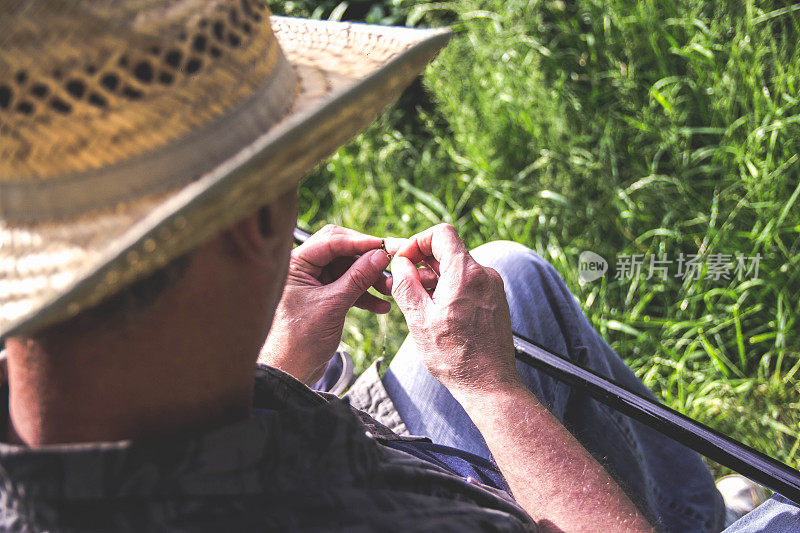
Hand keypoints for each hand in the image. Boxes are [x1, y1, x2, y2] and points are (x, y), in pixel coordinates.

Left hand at [259, 225, 390, 384]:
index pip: (331, 241)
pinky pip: (347, 287)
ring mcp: (313, 283)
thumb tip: (380, 255)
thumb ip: (357, 278)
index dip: (360, 242)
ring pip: (347, 270)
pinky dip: (363, 295)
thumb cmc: (300, 340)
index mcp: (295, 264)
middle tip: (389, 265)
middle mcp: (302, 268)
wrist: (289, 372)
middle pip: (341, 251)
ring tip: (388, 291)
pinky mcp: (322, 297)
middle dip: (366, 260)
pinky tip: (380, 306)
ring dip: (368, 279)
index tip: (384, 246)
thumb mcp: (333, 305)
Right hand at [388, 224, 521, 395]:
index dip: (417, 241)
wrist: (489, 385)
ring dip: (433, 278)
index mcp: (466, 273)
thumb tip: (399, 264)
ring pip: (456, 269)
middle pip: (448, 251)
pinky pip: (467, 283)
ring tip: (413, 300)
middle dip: (421, 263)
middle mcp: (484, 275)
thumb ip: (406, 285)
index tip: (403, 260)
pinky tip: (434, 310)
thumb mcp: (419, 320)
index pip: (441, 233)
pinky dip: (448, 289)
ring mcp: (492, 287)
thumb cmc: (456, 357)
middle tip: (399, 282)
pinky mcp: (494, 300)